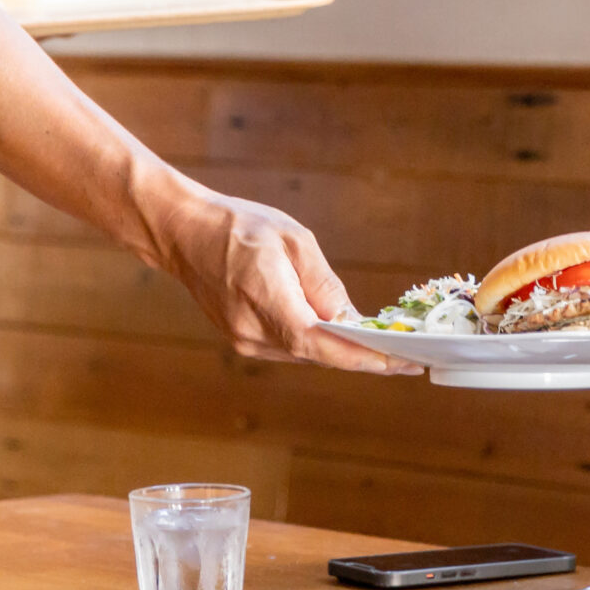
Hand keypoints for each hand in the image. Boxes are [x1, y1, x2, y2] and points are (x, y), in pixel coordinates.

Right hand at [155, 189, 421, 375]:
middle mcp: (254, 333)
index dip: (365, 358)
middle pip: (318, 356)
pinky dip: (316, 343)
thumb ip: (324, 284)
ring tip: (382, 345)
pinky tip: (339, 333)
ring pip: (305, 355)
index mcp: (268, 304)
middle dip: (362, 355)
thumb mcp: (292, 241)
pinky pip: (288, 347)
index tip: (401, 363)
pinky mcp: (241, 338)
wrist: (182, 232)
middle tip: (406, 354)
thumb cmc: (237, 226)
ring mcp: (244, 340)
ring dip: (340, 350)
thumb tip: (350, 318)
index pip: (323, 346)